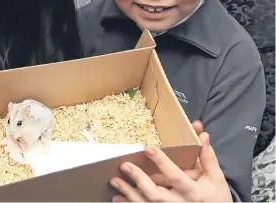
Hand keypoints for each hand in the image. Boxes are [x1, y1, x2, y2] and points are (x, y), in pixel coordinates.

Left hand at [110, 127, 231, 201]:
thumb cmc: (216, 199)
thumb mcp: (216, 180)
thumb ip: (208, 157)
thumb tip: (202, 134)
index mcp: (193, 192)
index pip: (175, 176)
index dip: (162, 162)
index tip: (148, 148)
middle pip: (156, 194)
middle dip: (139, 180)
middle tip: (125, 165)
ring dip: (129, 193)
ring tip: (115, 180)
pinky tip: (117, 198)